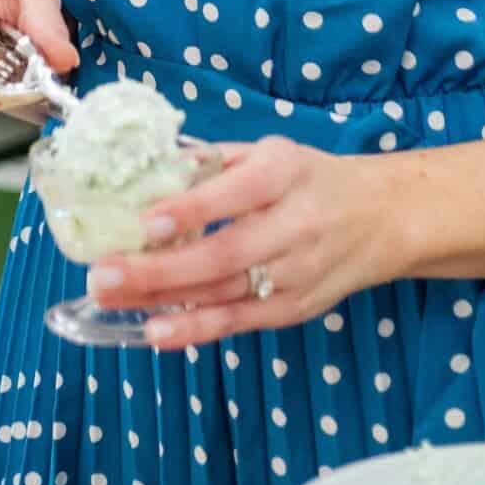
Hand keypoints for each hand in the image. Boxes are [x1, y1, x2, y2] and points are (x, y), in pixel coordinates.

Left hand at [83, 137, 413, 348]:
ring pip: (225, 293)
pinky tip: (154, 331)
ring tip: (111, 300)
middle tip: (103, 273)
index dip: (191, 210)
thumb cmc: (309, 179)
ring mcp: (297, 274)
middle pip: (224, 254)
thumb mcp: (268, 152)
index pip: (237, 193)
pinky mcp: (294, 309)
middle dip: (159, 269)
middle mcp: (295, 226)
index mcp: (286, 173)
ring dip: (163, 301)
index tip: (144, 221)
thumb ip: (212, 162)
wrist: (381, 220)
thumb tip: (145, 172)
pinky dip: (195, 329)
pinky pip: (239, 322)